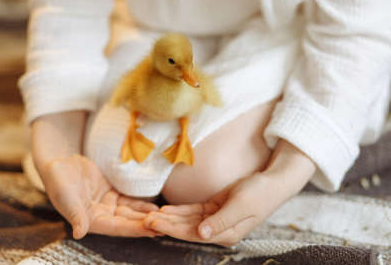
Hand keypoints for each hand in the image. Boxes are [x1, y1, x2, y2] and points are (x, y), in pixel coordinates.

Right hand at [39, 155, 158, 238]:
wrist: (58, 162)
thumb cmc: (57, 180)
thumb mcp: (66, 196)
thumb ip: (75, 214)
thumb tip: (79, 233)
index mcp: (90, 221)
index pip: (117, 227)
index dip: (136, 229)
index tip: (153, 230)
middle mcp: (100, 216)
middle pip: (128, 221)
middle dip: (146, 224)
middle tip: (167, 225)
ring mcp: (107, 205)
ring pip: (130, 212)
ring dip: (146, 216)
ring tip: (165, 217)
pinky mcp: (111, 194)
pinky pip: (128, 201)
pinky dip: (140, 204)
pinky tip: (154, 206)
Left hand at [145, 140, 315, 246]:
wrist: (272, 183)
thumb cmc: (260, 194)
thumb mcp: (241, 206)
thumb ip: (221, 221)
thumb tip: (201, 234)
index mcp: (226, 234)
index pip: (193, 234)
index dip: (172, 229)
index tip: (155, 224)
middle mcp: (218, 229)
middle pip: (187, 228)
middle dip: (166, 224)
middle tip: (145, 220)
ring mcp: (215, 218)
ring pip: (188, 219)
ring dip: (170, 218)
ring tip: (151, 215)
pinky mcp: (214, 207)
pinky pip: (193, 210)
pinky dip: (180, 210)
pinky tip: (166, 209)